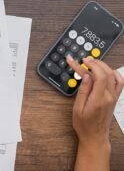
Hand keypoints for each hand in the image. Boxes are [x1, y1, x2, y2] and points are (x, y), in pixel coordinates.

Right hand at [67, 56, 123, 170]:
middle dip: (95, 63)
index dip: (91, 65)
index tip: (81, 61)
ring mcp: (114, 97)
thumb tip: (86, 76)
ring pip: (114, 75)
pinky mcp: (114, 98)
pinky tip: (105, 71)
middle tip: (84, 60)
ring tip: (93, 63)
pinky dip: (113, 73)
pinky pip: (119, 82)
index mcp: (99, 99)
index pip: (99, 76)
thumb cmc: (84, 124)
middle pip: (107, 73)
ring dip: (104, 66)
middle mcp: (109, 97)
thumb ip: (83, 91)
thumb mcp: (78, 108)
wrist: (95, 137)